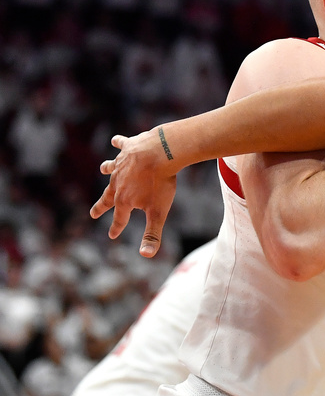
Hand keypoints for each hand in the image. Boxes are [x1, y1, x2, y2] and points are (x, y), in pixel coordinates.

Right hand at [90, 130, 178, 257]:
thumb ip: (152, 234)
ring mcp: (122, 164)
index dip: (116, 228)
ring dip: (107, 169)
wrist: (160, 153)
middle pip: (108, 196)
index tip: (112, 235)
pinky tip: (116, 139)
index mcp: (124, 199)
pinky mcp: (129, 147)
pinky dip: (118, 143)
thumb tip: (146, 255)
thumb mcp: (158, 212)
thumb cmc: (160, 183)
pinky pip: (121, 145)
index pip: (120, 218)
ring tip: (102, 169)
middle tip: (93, 213)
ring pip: (111, 169)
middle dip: (102, 206)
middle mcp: (118, 182)